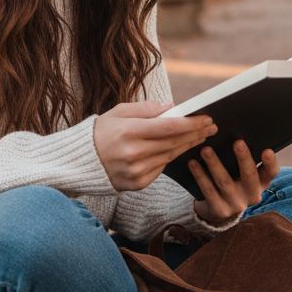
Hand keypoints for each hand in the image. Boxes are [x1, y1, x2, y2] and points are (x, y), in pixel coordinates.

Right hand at [93, 102, 216, 191]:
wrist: (79, 162)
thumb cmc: (101, 132)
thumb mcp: (118, 112)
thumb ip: (146, 108)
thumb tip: (171, 107)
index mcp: (128, 132)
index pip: (168, 127)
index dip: (191, 123)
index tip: (206, 118)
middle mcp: (133, 153)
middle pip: (173, 142)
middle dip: (195, 134)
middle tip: (211, 127)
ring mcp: (135, 171)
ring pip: (170, 156)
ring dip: (188, 145)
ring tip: (201, 136)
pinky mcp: (137, 183)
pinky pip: (161, 168)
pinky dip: (170, 157)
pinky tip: (180, 148)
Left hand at [190, 141, 280, 224]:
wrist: (218, 208)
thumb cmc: (233, 181)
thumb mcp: (242, 173)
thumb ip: (244, 159)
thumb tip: (236, 131)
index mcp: (261, 183)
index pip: (271, 172)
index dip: (270, 162)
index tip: (267, 150)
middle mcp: (252, 195)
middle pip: (249, 176)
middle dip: (244, 158)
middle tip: (238, 142)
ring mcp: (236, 204)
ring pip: (225, 182)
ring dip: (215, 164)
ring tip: (206, 150)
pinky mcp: (220, 210)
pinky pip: (208, 190)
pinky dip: (200, 175)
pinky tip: (193, 163)